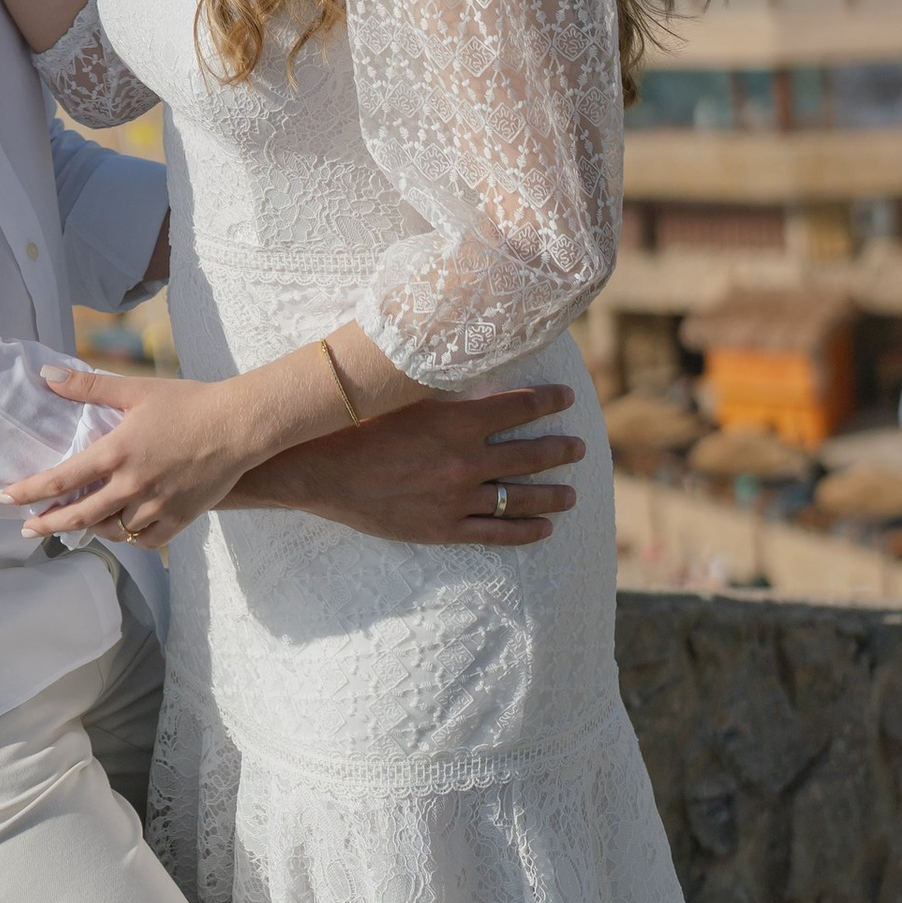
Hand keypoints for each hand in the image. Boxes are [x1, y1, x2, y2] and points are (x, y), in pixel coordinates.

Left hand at [1, 366, 261, 551]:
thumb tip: (46, 376)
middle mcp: (132, 485)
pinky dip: (126, 537)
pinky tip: (117, 531)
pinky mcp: (179, 519)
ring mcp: (156, 505)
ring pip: (111, 530)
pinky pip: (144, 539)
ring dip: (87, 528)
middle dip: (47, 523)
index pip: (61, 479)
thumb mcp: (135, 389)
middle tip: (25, 529)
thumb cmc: (187, 402)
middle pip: (79, 514)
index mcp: (117, 452)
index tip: (7, 498)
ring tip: (71, 526)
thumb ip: (88, 386)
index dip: (30, 491)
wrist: (239, 425)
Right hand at [236, 382, 585, 545]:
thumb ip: (444, 389)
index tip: (568, 397)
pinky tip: (545, 529)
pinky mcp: (444, 528)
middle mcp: (465, 461)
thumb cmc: (358, 423)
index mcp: (457, 420)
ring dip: (551, 494)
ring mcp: (457, 498)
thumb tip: (472, 370)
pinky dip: (524, 531)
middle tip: (579, 447)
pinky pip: (496, 532)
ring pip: (520, 497)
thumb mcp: (405, 394)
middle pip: (528, 454)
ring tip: (572, 493)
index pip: (519, 406)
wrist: (322, 469)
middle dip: (559, 450)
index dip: (548, 400)